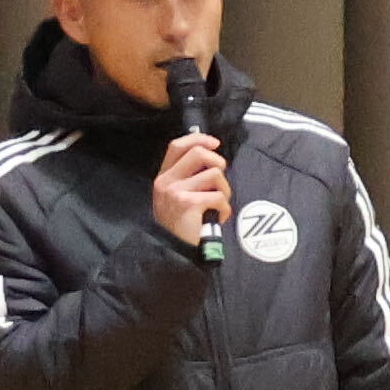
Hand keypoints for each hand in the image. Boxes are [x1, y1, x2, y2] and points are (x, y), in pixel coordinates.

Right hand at [152, 133, 232, 255]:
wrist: (173, 251)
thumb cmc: (180, 224)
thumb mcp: (175, 196)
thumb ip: (187, 177)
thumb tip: (212, 158)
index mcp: (163, 176)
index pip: (177, 145)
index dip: (198, 139)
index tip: (214, 143)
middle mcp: (166, 181)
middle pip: (198, 153)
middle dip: (217, 163)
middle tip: (219, 181)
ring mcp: (176, 192)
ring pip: (213, 174)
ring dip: (224, 190)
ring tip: (219, 204)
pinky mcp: (188, 204)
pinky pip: (218, 196)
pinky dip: (225, 208)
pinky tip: (219, 217)